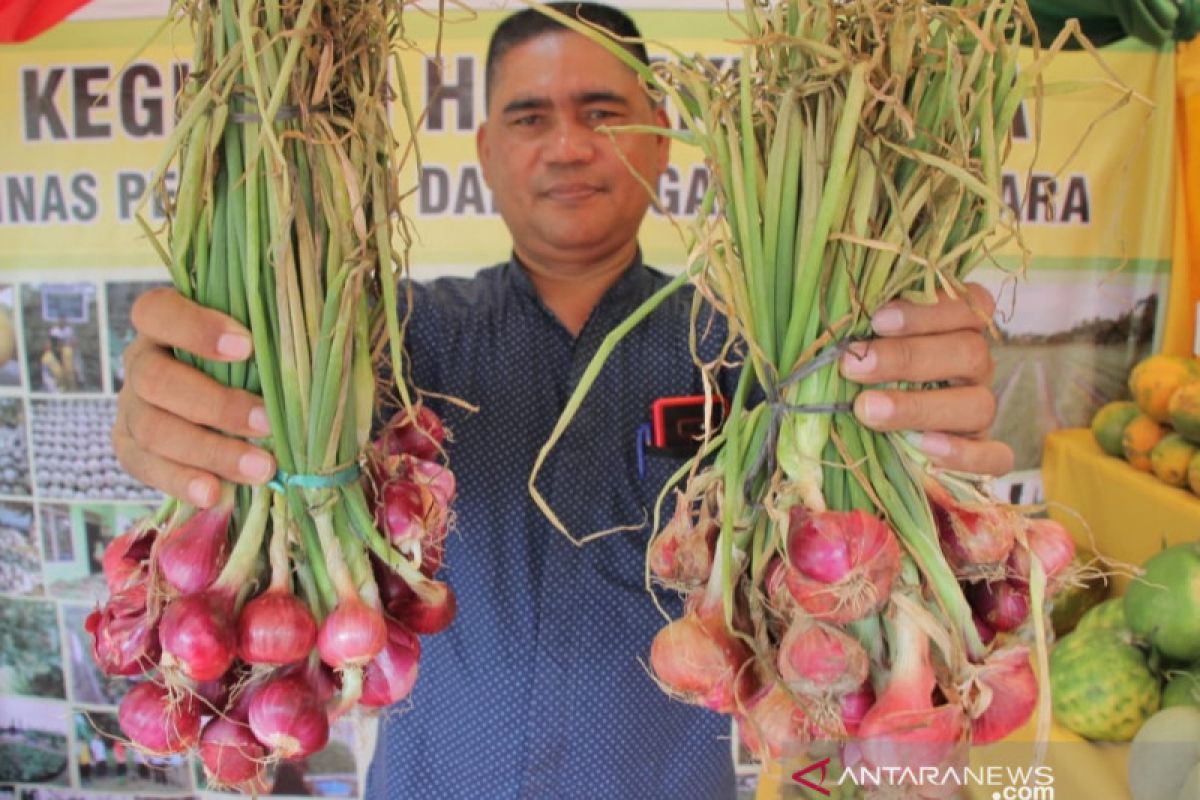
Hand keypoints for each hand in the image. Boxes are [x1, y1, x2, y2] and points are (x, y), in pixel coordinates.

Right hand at [112, 288, 276, 507]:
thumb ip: (276, 338)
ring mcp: (130, 407)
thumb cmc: (251, 362)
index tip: (246, 346)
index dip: (195, 328)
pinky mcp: (131, 447)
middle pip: (155, 380)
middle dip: (215, 405)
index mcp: (163, 323)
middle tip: (266, 423)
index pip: (158, 312)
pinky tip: (215, 494)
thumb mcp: (258, 343)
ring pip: (152, 429)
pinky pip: (145, 467)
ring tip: (260, 469)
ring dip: (210, 452)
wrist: (224, 409)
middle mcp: (140, 361)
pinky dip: (181, 482)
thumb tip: (322, 350)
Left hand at [839, 283, 1014, 476]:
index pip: (968, 305)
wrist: (868, 435)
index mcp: (957, 328)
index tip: (878, 320)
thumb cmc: (862, 374)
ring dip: (920, 407)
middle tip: (855, 367)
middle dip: (908, 358)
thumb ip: (862, 329)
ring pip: (978, 404)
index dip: (928, 312)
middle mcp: (974, 366)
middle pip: (969, 352)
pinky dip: (964, 454)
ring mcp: (979, 410)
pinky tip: (924, 448)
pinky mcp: (982, 453)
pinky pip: (994, 457)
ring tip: (868, 410)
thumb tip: (839, 318)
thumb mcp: (863, 345)